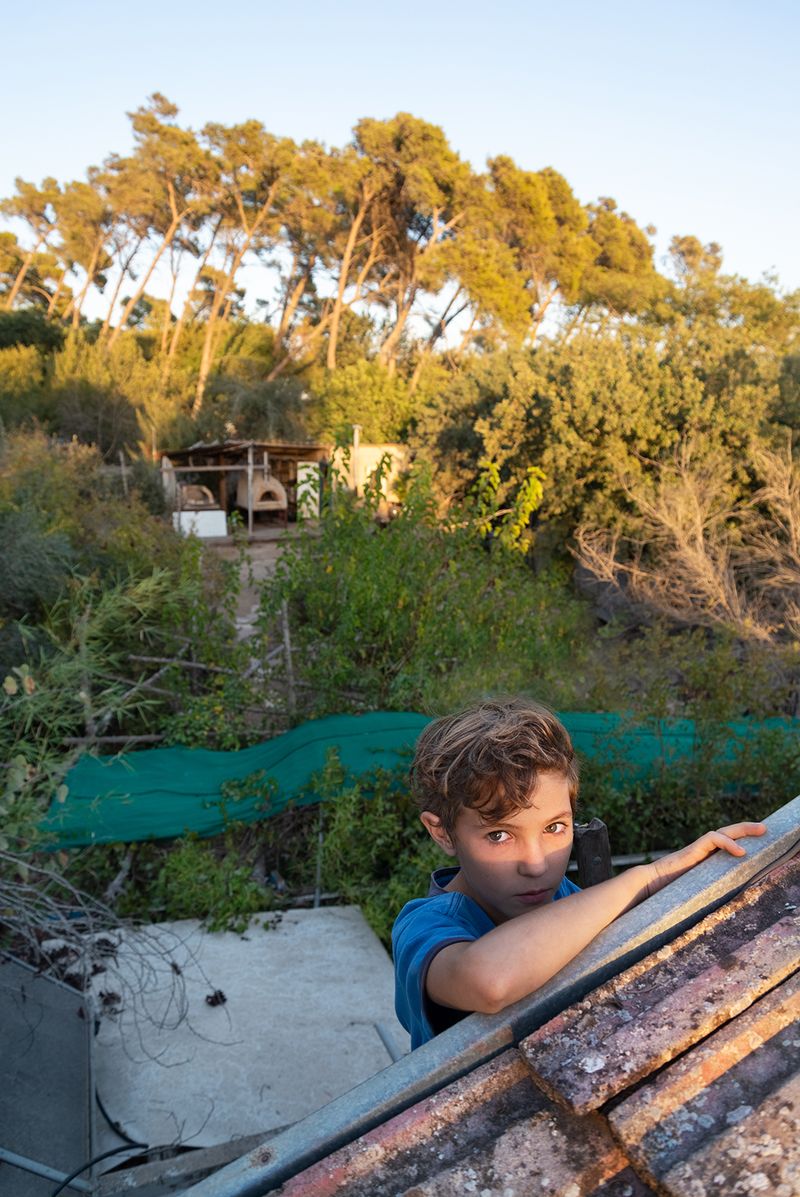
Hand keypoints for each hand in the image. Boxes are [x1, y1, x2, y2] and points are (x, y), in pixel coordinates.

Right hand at [645, 821, 766, 897]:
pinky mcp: (692, 850)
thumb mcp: (697, 894)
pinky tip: (740, 852)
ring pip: (722, 832)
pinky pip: (712, 839)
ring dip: (742, 830)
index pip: (724, 846)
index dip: (740, 843)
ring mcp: (697, 849)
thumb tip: (727, 913)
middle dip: (746, 830)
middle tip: (765, 829)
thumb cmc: (668, 895)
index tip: (758, 844)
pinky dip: (728, 842)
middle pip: (727, 834)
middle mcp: (702, 852)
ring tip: (760, 830)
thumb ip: (710, 895)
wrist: (648, 886)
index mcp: (704, 861)